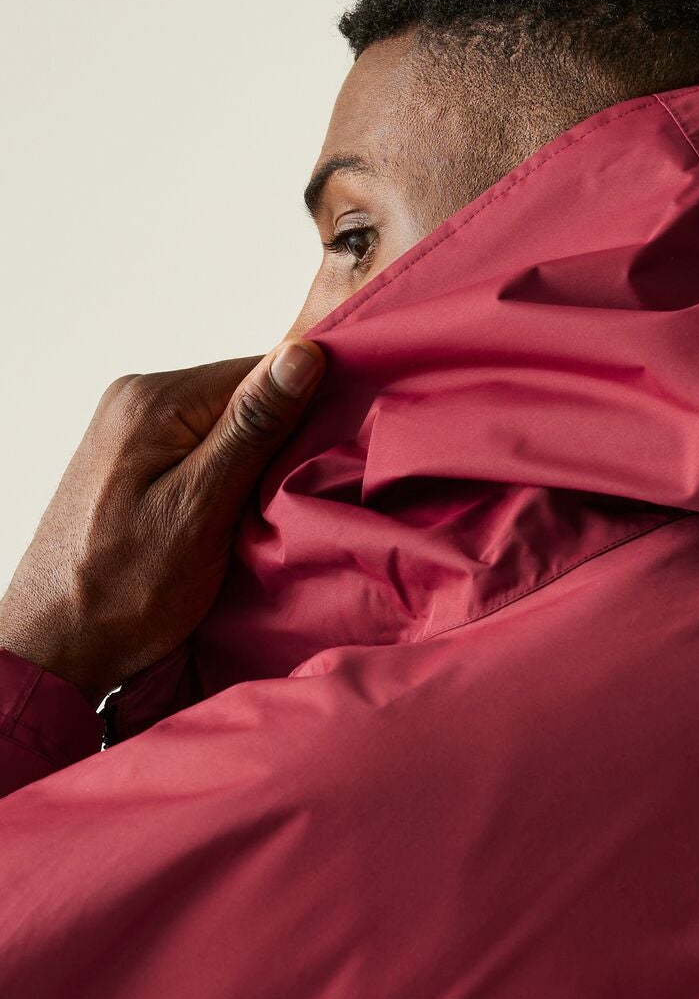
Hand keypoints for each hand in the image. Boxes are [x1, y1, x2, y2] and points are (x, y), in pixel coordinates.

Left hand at [0, 342, 325, 706]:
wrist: (57, 644)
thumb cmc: (127, 587)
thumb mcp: (202, 507)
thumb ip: (252, 429)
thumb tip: (303, 354)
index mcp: (153, 400)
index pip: (262, 370)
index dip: (311, 406)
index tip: (342, 452)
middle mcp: (136, 402)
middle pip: (244, 398)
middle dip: (285, 440)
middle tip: (308, 495)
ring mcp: (130, 433)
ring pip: (227, 429)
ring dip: (261, 465)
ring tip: (274, 512)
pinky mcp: (132, 466)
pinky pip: (203, 453)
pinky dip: (233, 481)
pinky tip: (240, 516)